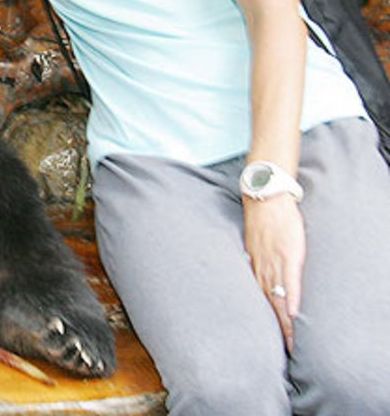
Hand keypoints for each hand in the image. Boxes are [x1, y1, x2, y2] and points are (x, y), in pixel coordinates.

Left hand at [243, 194, 304, 349]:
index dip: (266, 321)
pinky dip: (292, 298)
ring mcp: (274, 263)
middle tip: (283, 351)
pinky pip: (290, 281)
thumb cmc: (262, 220)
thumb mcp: (254, 244)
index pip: (260, 301)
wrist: (265, 197)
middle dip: (276, 329)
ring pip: (279, 298)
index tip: (268, 341)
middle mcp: (262, 269)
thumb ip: (255, 261)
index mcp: (254, 267)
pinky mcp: (287, 255)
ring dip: (285, 321)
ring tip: (291, 342)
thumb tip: (254, 274)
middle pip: (269, 305)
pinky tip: (295, 314)